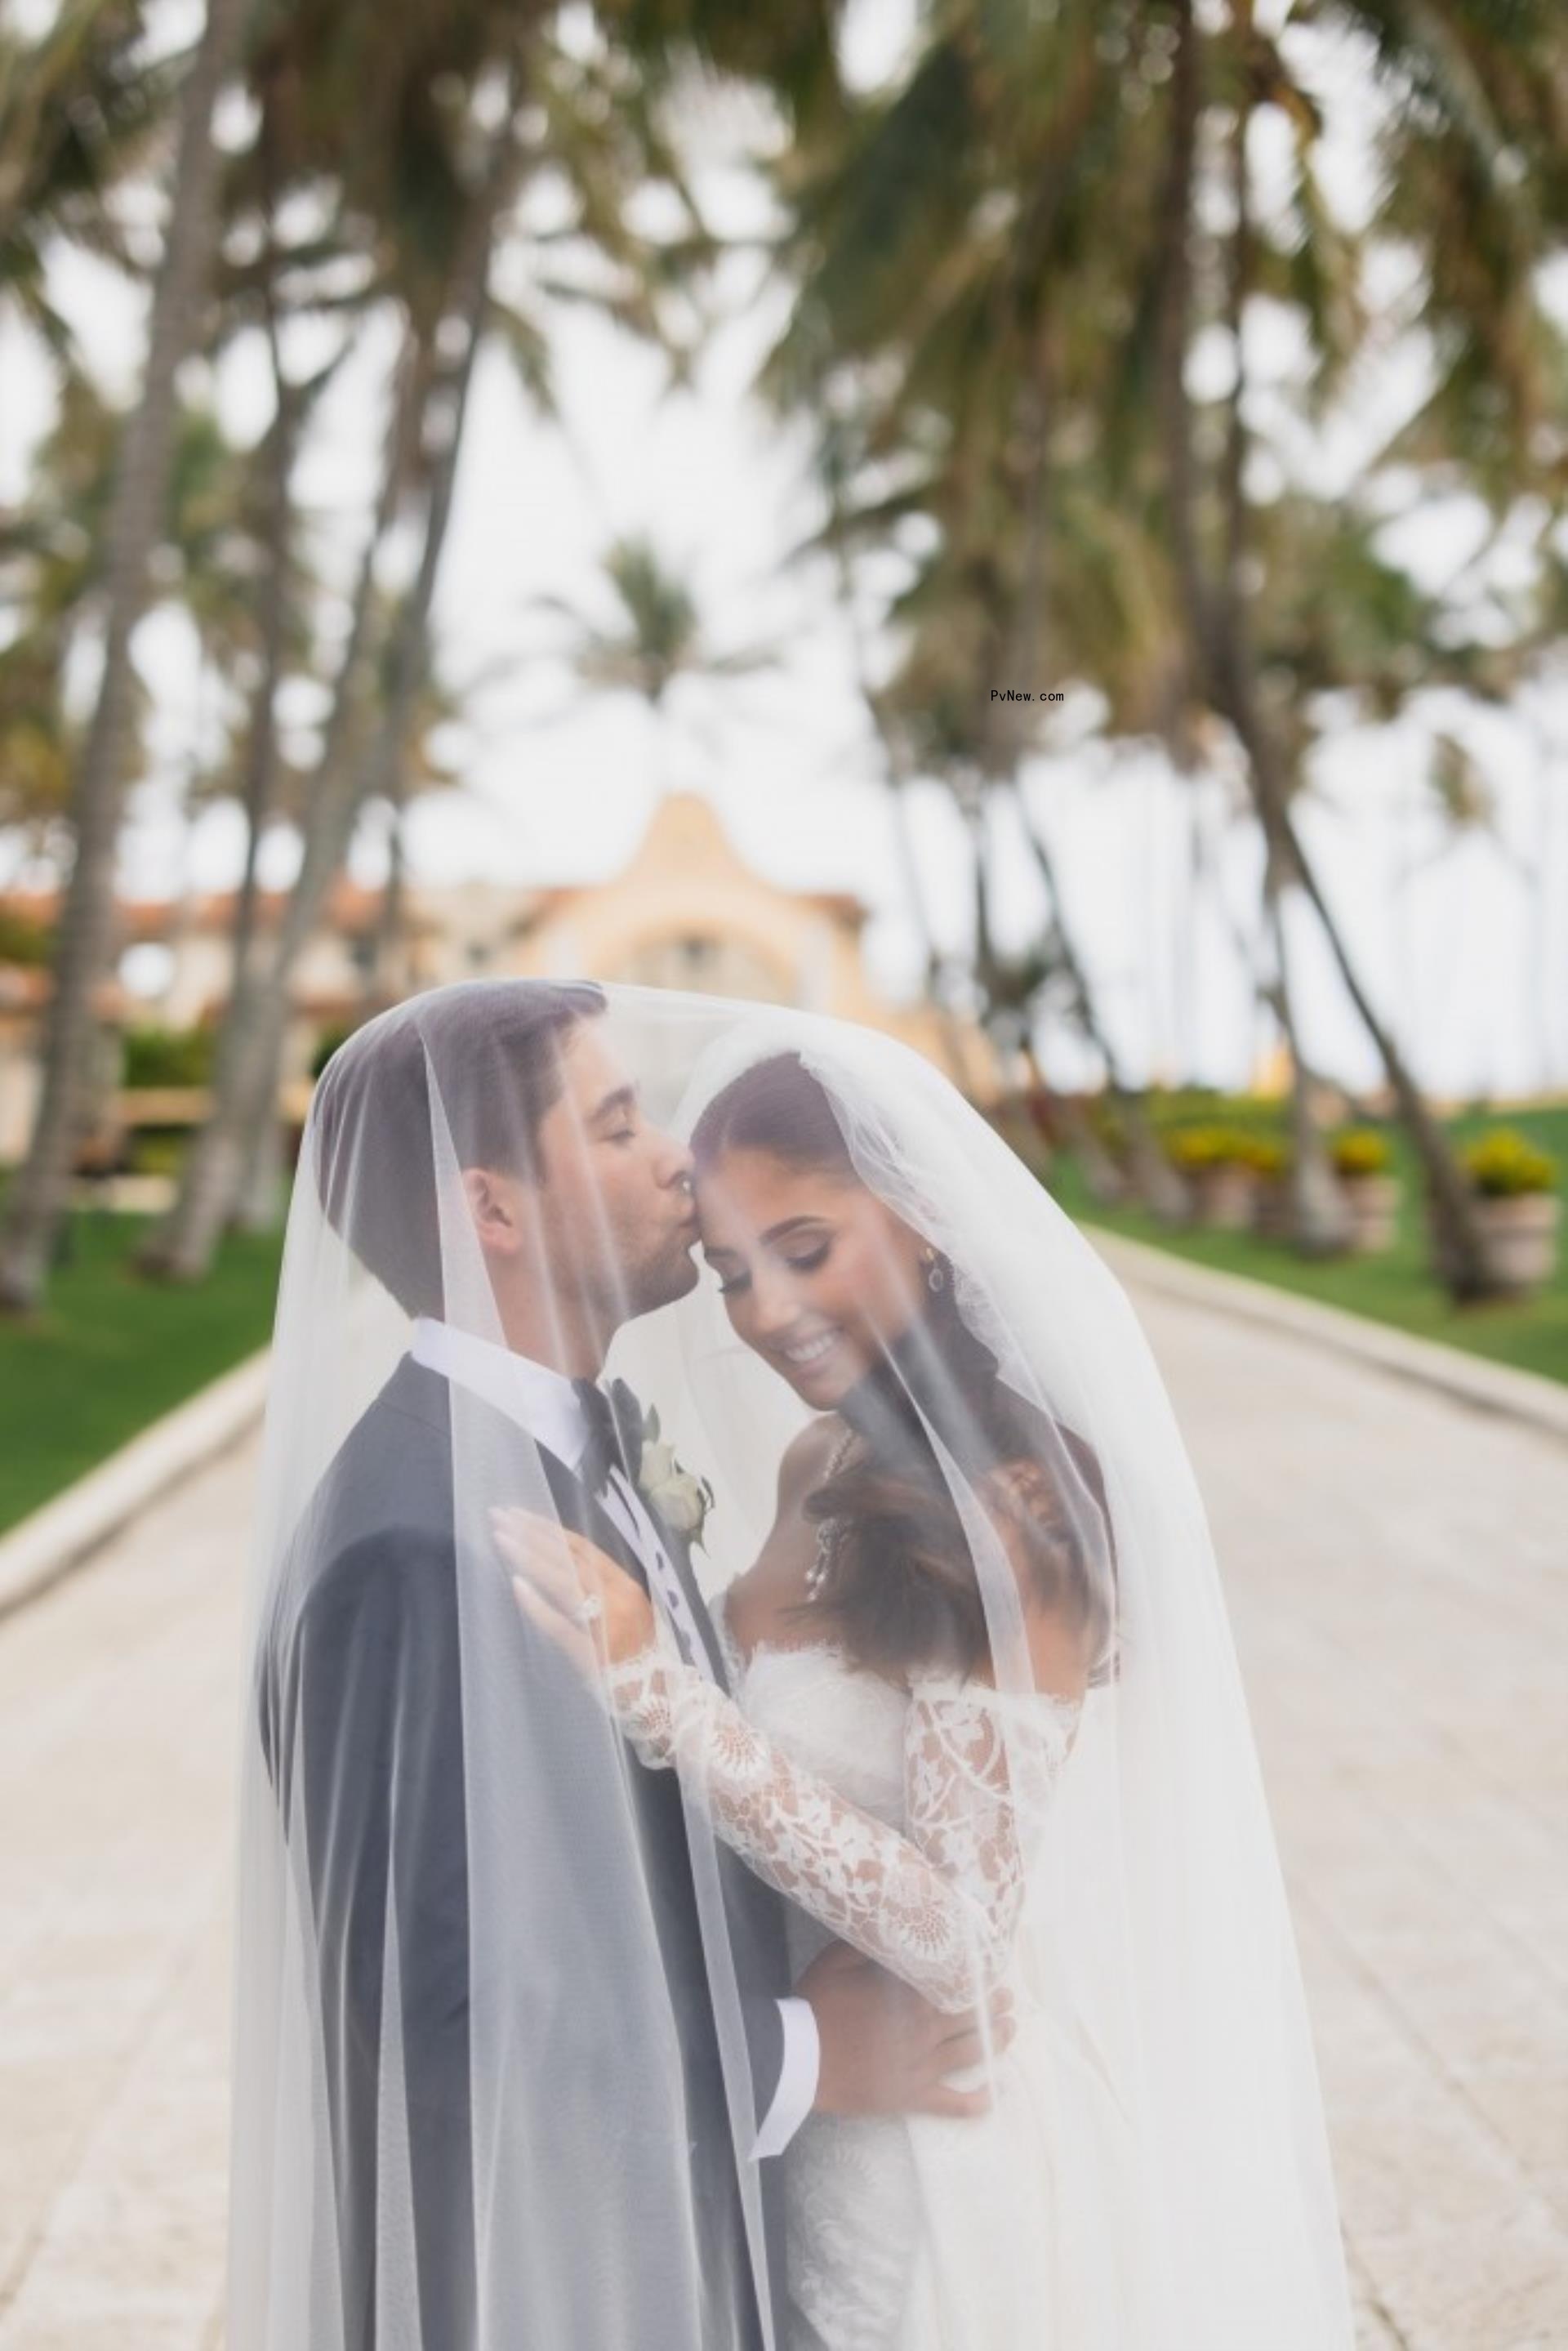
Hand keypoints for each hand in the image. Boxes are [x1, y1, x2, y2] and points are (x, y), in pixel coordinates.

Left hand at [491, 1507, 654, 1669]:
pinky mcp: (591, 1652)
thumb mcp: (624, 1612)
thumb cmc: (635, 1655)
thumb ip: (596, 1588)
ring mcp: (606, 1624)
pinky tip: (516, 1585)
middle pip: (569, 1558)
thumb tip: (554, 1562)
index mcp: (625, 1585)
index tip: (518, 1515)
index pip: (583, 1547)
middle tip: (499, 1517)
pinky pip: (560, 1624)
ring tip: (501, 1539)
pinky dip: (538, 1604)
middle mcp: (619, 1597)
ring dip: (530, 1557)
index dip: (548, 1529)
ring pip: (564, 1581)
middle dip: (532, 1535)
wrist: (656, 1699)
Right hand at [798, 1942, 1016, 2121]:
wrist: (799, 2058)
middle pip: (968, 2016)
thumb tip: (894, 1931)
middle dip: (992, 2006)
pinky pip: (950, 2103)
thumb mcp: (837, 1961)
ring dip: (994, 2041)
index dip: (973, 1976)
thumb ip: (869, 1946)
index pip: (952, 1982)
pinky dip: (973, 2102)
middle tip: (1008, 1999)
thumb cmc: (817, 2006)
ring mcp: (921, 2066)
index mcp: (909, 1996)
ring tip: (1009, 2030)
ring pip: (968, 2053)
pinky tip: (992, 2098)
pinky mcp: (912, 2096)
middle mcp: (924, 2029)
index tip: (991, 1968)